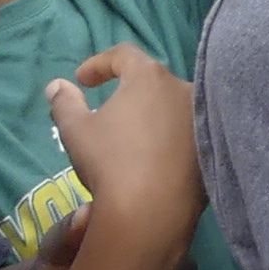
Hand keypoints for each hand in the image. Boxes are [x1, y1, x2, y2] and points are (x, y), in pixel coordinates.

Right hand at [44, 46, 201, 258]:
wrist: (153, 214)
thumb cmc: (110, 163)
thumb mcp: (75, 131)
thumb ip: (64, 102)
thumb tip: (57, 86)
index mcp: (150, 77)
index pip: (124, 55)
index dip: (99, 64)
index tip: (82, 81)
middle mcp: (183, 90)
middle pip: (152, 81)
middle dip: (129, 90)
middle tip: (109, 108)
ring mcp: (201, 120)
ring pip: (172, 108)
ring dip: (151, 115)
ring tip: (131, 136)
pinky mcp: (211, 150)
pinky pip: (186, 135)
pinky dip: (168, 140)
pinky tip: (153, 159)